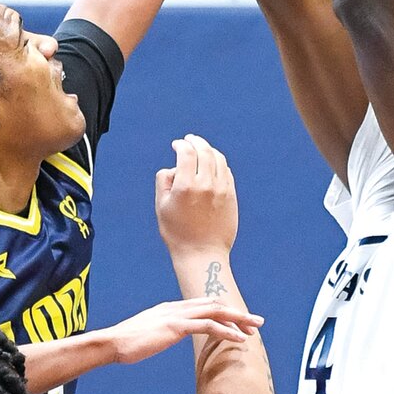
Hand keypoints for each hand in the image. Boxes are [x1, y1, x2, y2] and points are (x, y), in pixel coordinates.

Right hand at [105, 296, 262, 364]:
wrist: (112, 343)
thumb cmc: (127, 343)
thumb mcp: (148, 334)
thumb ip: (161, 331)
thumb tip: (166, 336)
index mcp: (171, 309)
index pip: (204, 305)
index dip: (224, 312)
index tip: (239, 320)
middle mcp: (177, 308)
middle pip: (214, 305)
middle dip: (237, 313)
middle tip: (256, 321)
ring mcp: (177, 315)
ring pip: (215, 313)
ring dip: (238, 319)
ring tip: (254, 328)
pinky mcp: (176, 327)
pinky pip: (207, 326)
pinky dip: (225, 331)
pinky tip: (238, 338)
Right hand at [155, 133, 239, 253]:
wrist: (202, 254)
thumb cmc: (177, 233)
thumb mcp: (161, 206)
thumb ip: (164, 181)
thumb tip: (173, 167)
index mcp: (186, 186)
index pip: (187, 152)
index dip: (181, 144)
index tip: (177, 144)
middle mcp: (206, 184)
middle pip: (204, 151)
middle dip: (196, 141)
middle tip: (190, 139)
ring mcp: (221, 189)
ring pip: (218, 158)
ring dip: (209, 149)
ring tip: (202, 148)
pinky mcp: (231, 195)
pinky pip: (227, 171)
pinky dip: (219, 162)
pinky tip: (213, 163)